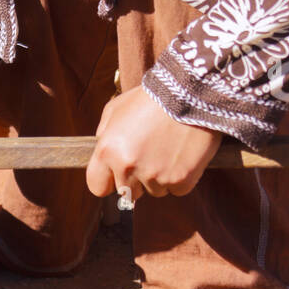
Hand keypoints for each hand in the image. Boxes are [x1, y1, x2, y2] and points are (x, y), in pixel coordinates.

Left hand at [86, 86, 221, 199]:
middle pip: (126, 193)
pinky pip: (177, 190)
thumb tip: (102, 153)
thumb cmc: (150, 99)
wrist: (190, 95)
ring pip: (153, 191)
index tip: (115, 175)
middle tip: (147, 157)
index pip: (98, 187)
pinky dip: (180, 177)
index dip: (107, 181)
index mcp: (107, 152)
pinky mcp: (181, 180)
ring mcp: (155, 176)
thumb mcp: (115, 109)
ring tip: (167, 150)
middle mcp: (128, 168)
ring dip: (158, 178)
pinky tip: (182, 155)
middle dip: (134, 180)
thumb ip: (104, 134)